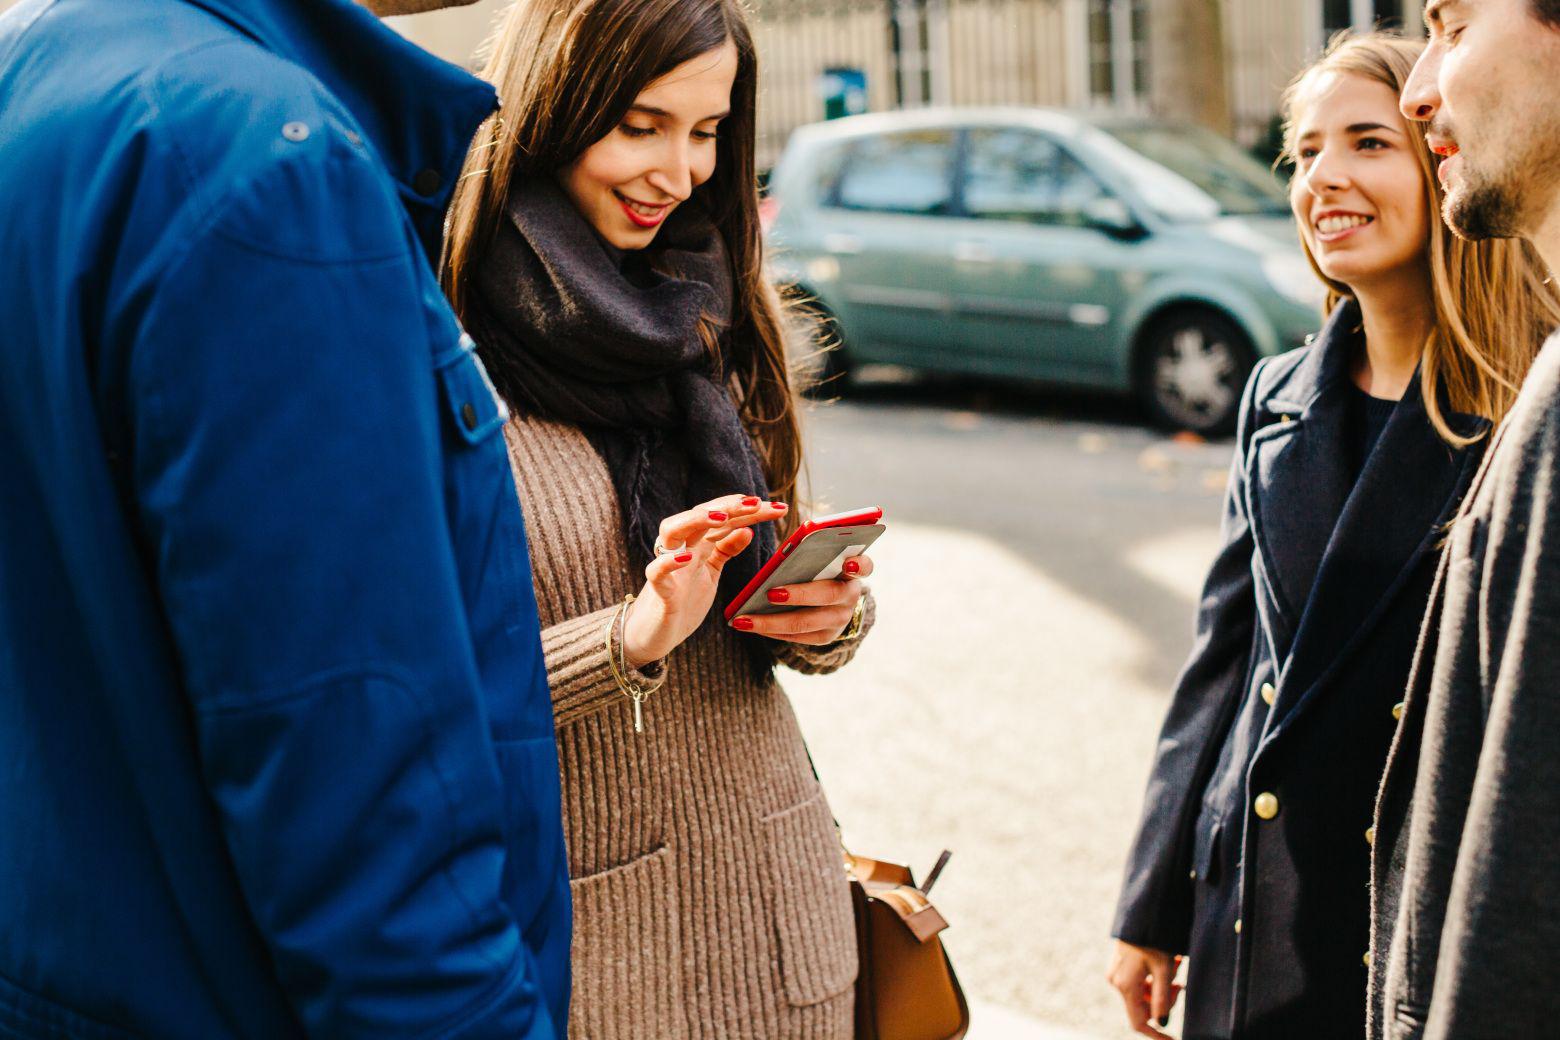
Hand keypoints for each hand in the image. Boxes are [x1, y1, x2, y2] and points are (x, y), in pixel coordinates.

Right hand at [621, 495, 787, 667]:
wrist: (654, 634)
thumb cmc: (683, 600)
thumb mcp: (711, 572)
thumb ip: (725, 549)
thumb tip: (748, 529)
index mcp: (696, 543)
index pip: (722, 517)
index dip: (749, 511)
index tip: (777, 508)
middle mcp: (681, 548)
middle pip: (700, 515)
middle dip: (729, 506)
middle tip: (757, 503)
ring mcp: (668, 567)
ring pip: (672, 530)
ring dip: (697, 520)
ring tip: (723, 517)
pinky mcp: (658, 591)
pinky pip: (657, 572)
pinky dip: (669, 563)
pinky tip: (688, 557)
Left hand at [728, 554, 872, 644]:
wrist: (832, 602)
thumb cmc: (818, 568)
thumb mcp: (822, 557)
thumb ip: (812, 551)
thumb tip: (786, 552)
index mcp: (854, 570)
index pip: (865, 566)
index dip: (858, 564)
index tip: (847, 561)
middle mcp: (851, 596)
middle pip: (827, 595)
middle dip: (798, 594)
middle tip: (769, 593)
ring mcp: (839, 620)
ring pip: (805, 623)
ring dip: (772, 621)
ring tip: (744, 619)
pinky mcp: (825, 637)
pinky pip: (796, 637)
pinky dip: (772, 631)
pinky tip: (750, 625)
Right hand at [1106, 940, 1181, 1038]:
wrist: (1141, 914)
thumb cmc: (1154, 939)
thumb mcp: (1164, 969)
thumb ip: (1163, 998)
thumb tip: (1163, 1022)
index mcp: (1126, 986)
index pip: (1139, 1023)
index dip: (1157, 1035)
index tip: (1174, 1039)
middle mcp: (1116, 983)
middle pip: (1143, 1008)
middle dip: (1164, 1001)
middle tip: (1180, 985)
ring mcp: (1116, 975)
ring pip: (1142, 996)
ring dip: (1160, 989)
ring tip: (1176, 969)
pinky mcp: (1119, 968)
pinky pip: (1138, 984)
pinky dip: (1153, 981)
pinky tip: (1165, 965)